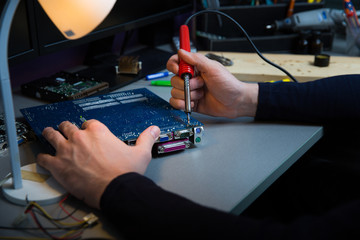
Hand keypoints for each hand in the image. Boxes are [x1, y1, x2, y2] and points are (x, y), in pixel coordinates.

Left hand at [37, 120, 159, 208]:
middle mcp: (80, 137)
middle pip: (67, 126)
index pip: (88, 122)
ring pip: (52, 136)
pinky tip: (43, 159)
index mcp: (98, 131)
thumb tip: (154, 129)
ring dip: (50, 135)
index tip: (88, 132)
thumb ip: (146, 138)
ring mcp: (67, 150)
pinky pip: (43, 158)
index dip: (88, 127)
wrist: (115, 189)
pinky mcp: (58, 165)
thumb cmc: (126, 171)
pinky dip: (43, 158)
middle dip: (66, 128)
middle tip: (65, 131)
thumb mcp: (141, 152)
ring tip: (48, 134)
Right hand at [167, 50, 258, 117]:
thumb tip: (182, 51)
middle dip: (186, 84)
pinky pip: (175, 103)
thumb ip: (196, 59)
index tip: (179, 70)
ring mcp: (189, 91)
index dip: (173, 65)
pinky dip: (182, 104)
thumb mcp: (213, 69)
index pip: (176, 62)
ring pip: (175, 92)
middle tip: (200, 84)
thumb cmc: (228, 85)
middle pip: (173, 79)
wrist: (235, 103)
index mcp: (195, 67)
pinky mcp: (189, 103)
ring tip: (201, 94)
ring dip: (188, 95)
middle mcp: (191, 79)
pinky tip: (194, 103)